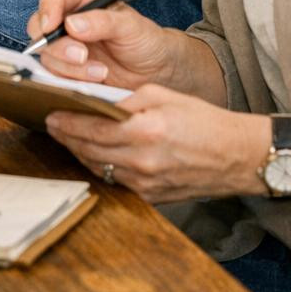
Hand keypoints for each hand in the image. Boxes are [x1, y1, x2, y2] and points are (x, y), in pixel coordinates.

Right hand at [26, 0, 175, 89]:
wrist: (157, 73)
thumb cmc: (146, 41)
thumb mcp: (130, 26)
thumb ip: (103, 21)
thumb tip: (72, 24)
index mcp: (82, 2)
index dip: (46, 10)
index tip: (51, 26)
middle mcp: (68, 24)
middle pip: (40, 28)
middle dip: (56, 45)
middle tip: (81, 56)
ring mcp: (66, 49)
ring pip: (46, 56)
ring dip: (69, 67)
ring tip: (100, 72)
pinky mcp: (68, 72)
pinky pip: (54, 76)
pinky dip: (71, 80)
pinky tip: (95, 80)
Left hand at [45, 86, 268, 202]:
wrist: (240, 156)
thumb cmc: (206, 121)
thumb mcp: (164, 95)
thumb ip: (126, 99)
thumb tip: (94, 100)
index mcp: (145, 131)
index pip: (92, 129)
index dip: (67, 123)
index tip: (51, 114)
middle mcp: (143, 161)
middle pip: (89, 151)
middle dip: (67, 137)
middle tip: (52, 125)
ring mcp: (147, 183)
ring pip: (100, 168)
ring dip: (81, 153)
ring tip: (68, 138)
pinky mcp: (152, 196)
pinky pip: (117, 181)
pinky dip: (103, 166)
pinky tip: (96, 154)